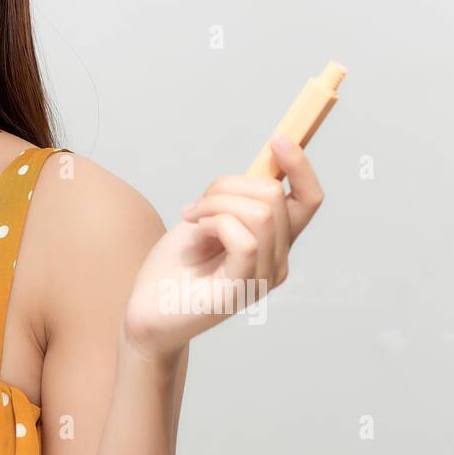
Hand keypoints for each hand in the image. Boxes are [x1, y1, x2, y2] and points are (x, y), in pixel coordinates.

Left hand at [121, 135, 325, 363]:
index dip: (300, 166)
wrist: (146, 315)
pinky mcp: (243, 290)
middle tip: (196, 206)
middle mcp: (277, 261)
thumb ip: (232, 201)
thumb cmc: (172, 269)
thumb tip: (261, 167)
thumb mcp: (204, 221)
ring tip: (192, 220)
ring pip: (260, 212)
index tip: (280, 139)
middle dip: (228, 185)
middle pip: (274, 195)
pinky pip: (244, 238)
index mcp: (273, 243)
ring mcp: (263, 277)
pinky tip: (194, 234)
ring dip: (215, 203)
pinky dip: (214, 222)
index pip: (307, 200)